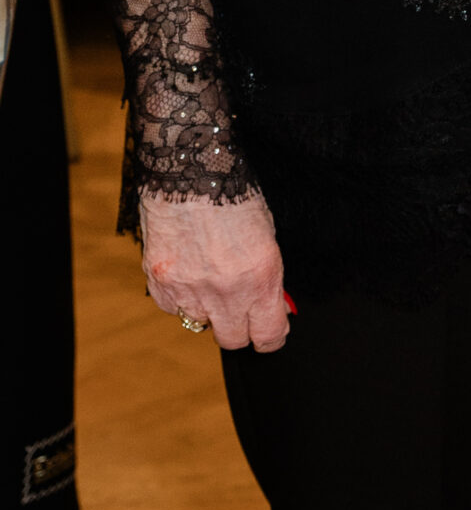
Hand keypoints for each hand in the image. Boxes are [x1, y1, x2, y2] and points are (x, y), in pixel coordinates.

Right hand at [139, 188, 290, 351]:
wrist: (190, 170)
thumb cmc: (234, 194)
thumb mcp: (265, 236)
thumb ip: (267, 277)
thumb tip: (272, 306)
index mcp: (261, 278)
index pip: (268, 336)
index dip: (270, 336)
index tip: (269, 330)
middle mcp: (227, 291)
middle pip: (233, 340)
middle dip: (238, 327)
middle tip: (238, 307)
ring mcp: (190, 291)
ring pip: (199, 323)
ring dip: (206, 308)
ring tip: (207, 273)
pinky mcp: (160, 285)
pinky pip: (172, 307)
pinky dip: (179, 296)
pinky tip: (185, 266)